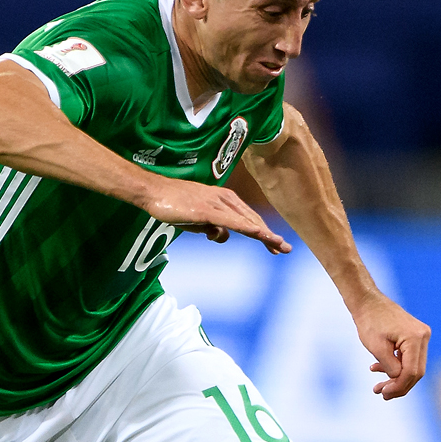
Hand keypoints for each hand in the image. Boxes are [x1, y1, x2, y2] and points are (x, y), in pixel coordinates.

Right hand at [140, 177, 290, 252]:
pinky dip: (244, 227)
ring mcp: (216, 204)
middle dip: (269, 235)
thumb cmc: (175, 205)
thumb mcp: (199, 221)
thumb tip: (222, 237)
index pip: (249, 218)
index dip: (264, 233)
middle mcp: (224, 200)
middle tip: (285, 249)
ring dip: (263, 233)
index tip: (277, 245)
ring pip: (245, 220)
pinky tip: (256, 233)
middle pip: (252, 220)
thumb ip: (213, 228)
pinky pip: (229, 220)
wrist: (154, 192)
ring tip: (277, 244)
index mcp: (225, 200)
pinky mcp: (206, 210)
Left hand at [352, 293, 430, 398]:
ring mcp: (421, 335)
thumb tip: (398, 381)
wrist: (367, 301)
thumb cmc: (369, 321)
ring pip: (414, 366)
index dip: (399, 386)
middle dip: (399, 385)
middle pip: (417, 371)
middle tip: (382, 394)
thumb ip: (390, 366)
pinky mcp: (415, 335)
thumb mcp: (377, 347)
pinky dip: (396, 366)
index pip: (412, 371)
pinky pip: (410, 357)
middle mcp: (423, 336)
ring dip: (397, 378)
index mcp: (415, 338)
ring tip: (378, 386)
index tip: (384, 394)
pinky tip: (379, 369)